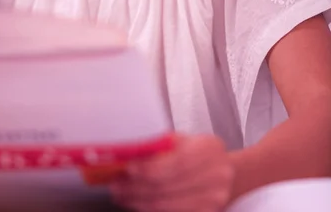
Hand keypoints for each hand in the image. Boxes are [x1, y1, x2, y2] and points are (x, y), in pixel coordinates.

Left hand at [110, 134, 233, 211]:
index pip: (174, 162)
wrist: (230, 175)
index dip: (149, 167)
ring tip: (121, 193)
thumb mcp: (186, 140)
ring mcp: (213, 200)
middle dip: (136, 186)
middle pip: (167, 186)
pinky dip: (148, 209)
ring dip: (137, 200)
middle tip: (116, 183)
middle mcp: (216, 176)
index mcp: (209, 149)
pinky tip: (136, 202)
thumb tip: (132, 152)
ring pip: (165, 204)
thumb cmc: (201, 154)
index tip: (128, 167)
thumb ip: (162, 145)